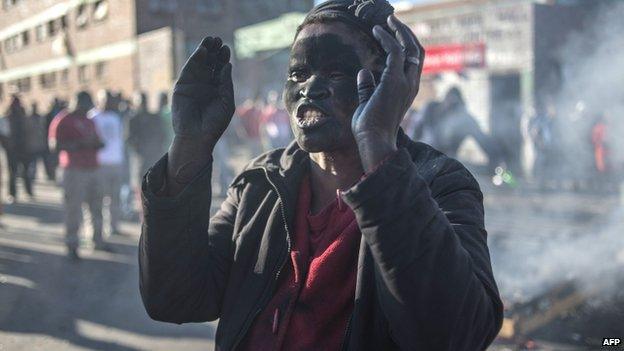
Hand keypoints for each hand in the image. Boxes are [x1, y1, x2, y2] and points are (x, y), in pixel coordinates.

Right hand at [172, 37, 234, 150]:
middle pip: (210, 64)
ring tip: (210, 40)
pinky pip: (188, 71)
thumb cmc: (214, 124)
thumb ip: (226, 83)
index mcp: (217, 90)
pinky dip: (194, 60)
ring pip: (199, 65)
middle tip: (218, 40)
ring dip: (204, 52)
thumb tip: (227, 65)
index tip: (226, 48)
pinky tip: (201, 51)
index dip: (223, 59)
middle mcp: (205, 86)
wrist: (197, 137)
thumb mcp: (227, 102)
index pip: (220, 70)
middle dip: (214, 52)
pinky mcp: (182, 87)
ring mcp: (193, 86)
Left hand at [352, 15, 423, 169]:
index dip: (406, 44)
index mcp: (408, 90)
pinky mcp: (394, 80)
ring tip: (387, 19)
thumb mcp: (368, 104)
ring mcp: (405, 82)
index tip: (393, 32)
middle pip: (417, 51)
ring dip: (399, 30)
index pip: (413, 61)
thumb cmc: (369, 129)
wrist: (373, 141)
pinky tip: (376, 30)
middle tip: (393, 20)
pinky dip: (386, 37)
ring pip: (410, 47)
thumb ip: (368, 89)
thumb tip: (363, 73)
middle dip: (406, 33)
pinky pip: (395, 51)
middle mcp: (411, 84)